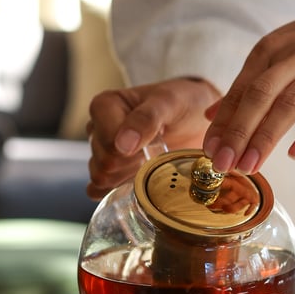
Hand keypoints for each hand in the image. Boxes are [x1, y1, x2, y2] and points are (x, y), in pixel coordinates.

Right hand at [86, 77, 218, 198]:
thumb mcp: (170, 102)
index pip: (105, 142)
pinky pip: (100, 191)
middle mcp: (97, 128)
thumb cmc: (183, 103)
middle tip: (157, 149)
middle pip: (103, 163)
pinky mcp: (109, 173)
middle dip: (133, 163)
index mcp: (104, 106)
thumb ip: (146, 118)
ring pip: (100, 179)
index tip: (156, 138)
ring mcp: (101, 152)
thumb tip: (122, 146)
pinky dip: (122, 190)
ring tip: (150, 160)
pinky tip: (141, 177)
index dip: (132, 150)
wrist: (197, 119)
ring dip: (130, 176)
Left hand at [202, 0, 294, 172]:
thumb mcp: (277, 53)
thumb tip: (212, 116)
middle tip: (223, 164)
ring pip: (287, 105)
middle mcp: (290, 57)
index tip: (208, 151)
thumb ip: (247, 85)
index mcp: (269, 51)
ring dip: (266, 137)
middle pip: (257, 97)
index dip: (222, 123)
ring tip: (250, 166)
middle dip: (238, 133)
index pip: (238, 91)